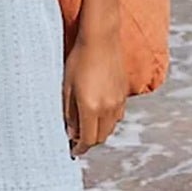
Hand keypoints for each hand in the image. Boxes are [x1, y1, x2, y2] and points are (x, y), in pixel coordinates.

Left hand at [62, 30, 126, 156]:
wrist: (101, 39)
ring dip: (99, 132)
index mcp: (91, 107)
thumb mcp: (67, 87)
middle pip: (101, 137)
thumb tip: (72, 132)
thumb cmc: (78, 60)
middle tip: (77, 140)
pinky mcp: (124, 94)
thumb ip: (69, 113)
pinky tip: (97, 113)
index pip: (87, 139)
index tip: (73, 151)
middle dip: (89, 142)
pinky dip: (107, 121)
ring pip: (110, 128)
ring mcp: (119, 101)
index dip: (79, 148)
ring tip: (86, 126)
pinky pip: (117, 116)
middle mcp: (108, 108)